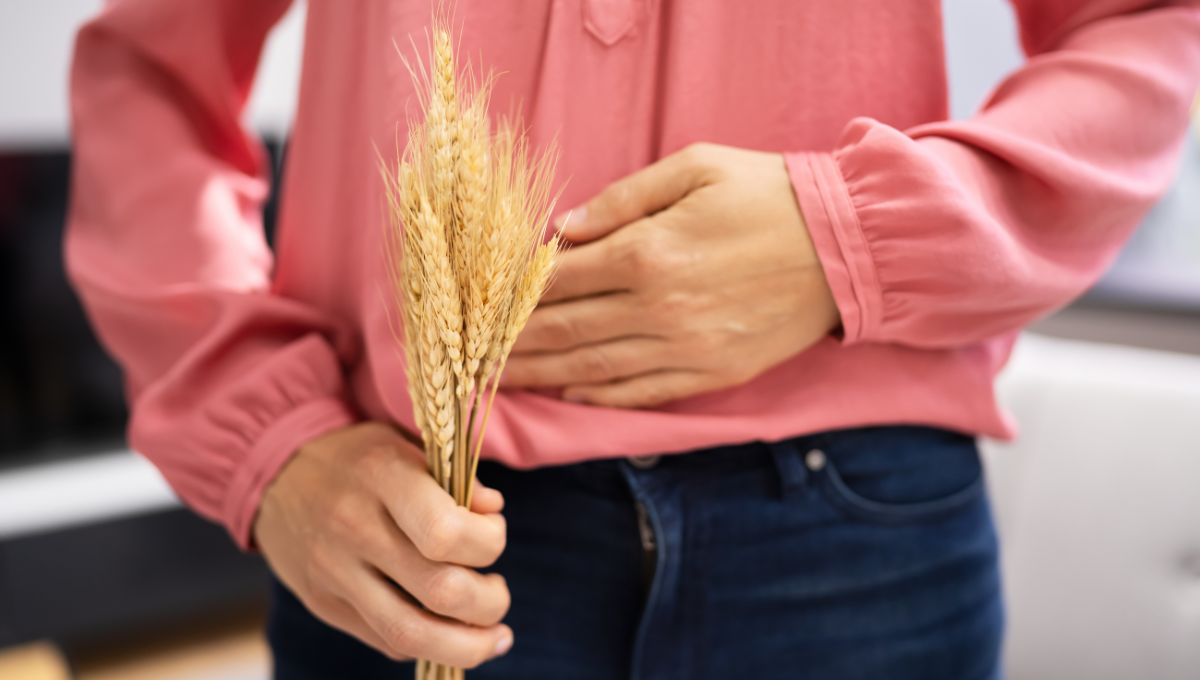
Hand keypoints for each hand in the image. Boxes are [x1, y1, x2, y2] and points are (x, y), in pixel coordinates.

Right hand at [253, 422, 511, 667]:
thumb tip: (493, 512)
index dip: (488, 544)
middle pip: (439, 590)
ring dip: (467, 646)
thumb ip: (454, 479)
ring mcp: (333, 573)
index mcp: (382, 477)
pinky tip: (450, 634)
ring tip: (493, 636)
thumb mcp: (405, 445)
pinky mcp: (323, 604)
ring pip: (410, 633)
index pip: (445, 532)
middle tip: (498, 592)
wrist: (274, 474)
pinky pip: (385, 640)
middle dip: (489, 602)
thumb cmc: (358, 459)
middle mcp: (354, 528)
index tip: (493, 536)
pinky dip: (428, 644)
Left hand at [502, 143, 839, 407]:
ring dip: (540, 377)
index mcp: (648, 252)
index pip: (559, 280)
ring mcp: (685, 349)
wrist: (847, 247)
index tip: (476, 304)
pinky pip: (642, 395)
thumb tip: (564, 231)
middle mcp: (659, 308)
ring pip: (593, 370)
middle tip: (466, 354)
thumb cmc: (768, 195)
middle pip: (564, 331)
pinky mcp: (712, 375)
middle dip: (510, 344)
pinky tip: (568, 395)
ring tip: (497, 382)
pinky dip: (598, 399)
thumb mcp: (694, 168)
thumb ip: (621, 199)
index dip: (511, 295)